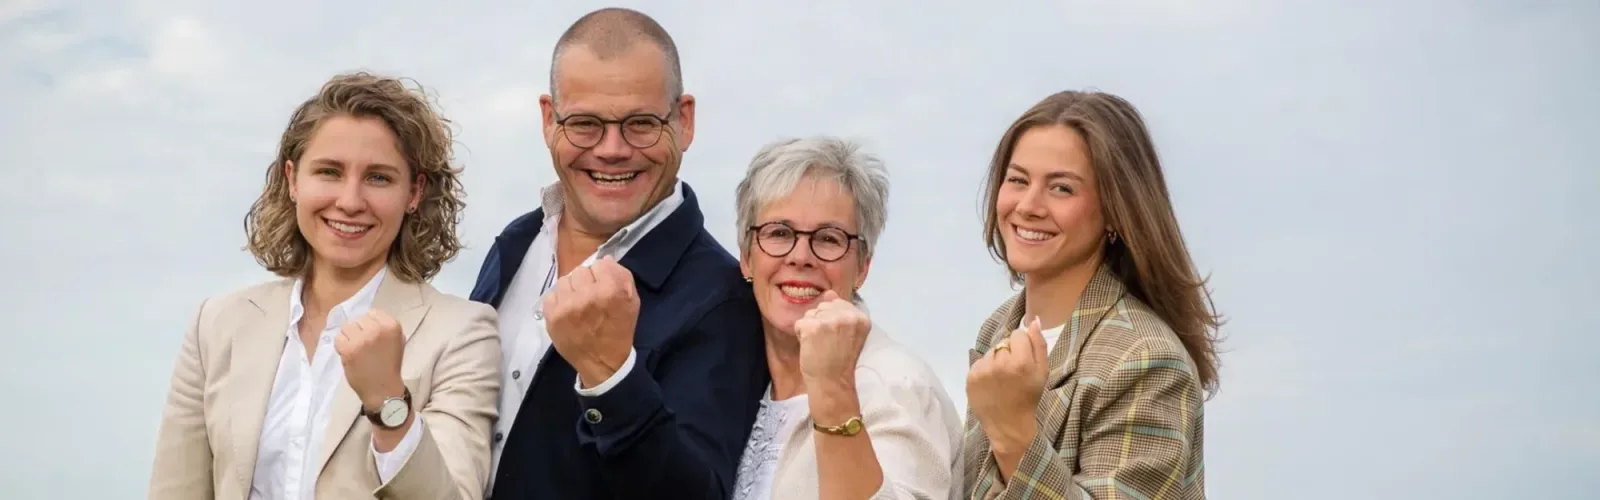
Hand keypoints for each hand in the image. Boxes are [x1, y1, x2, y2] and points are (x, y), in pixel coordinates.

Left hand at [336, 309, 406, 409]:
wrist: (383, 389)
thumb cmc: (390, 365)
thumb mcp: (397, 341)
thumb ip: (385, 327)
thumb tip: (368, 318)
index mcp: (392, 326)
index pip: (373, 313)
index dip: (370, 324)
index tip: (372, 335)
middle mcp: (377, 329)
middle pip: (359, 319)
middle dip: (359, 331)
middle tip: (364, 345)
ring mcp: (362, 339)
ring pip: (347, 327)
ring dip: (349, 337)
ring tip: (356, 349)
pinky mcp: (348, 349)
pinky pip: (338, 339)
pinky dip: (341, 346)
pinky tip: (350, 355)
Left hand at [543, 255, 638, 387]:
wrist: (602, 363)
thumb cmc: (619, 330)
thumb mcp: (632, 302)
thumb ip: (622, 276)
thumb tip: (605, 260)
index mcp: (610, 291)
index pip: (600, 264)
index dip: (604, 275)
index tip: (604, 287)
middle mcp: (586, 296)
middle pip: (581, 271)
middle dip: (587, 281)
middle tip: (591, 297)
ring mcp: (566, 306)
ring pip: (564, 280)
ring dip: (572, 289)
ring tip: (578, 304)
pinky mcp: (551, 316)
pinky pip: (551, 294)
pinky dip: (559, 300)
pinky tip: (567, 311)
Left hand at [794, 290, 870, 388]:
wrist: (832, 383)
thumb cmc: (840, 362)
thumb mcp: (848, 334)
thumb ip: (841, 311)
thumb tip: (829, 292)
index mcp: (860, 317)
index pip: (838, 303)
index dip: (832, 320)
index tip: (837, 338)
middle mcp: (848, 316)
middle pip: (823, 307)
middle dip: (820, 322)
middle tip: (827, 343)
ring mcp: (830, 320)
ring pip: (810, 314)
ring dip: (810, 329)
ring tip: (820, 345)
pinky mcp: (813, 326)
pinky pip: (799, 323)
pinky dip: (801, 335)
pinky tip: (811, 347)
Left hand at [966, 317, 1048, 452]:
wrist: (1008, 425)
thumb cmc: (1029, 398)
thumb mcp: (1042, 372)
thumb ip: (1038, 344)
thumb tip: (1034, 320)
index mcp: (1020, 362)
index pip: (1018, 334)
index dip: (1022, 346)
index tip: (1023, 361)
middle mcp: (999, 363)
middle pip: (1003, 342)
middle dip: (1009, 353)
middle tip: (1013, 373)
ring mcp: (982, 370)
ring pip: (991, 351)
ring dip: (996, 360)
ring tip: (1001, 379)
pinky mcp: (970, 377)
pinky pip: (980, 362)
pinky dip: (985, 369)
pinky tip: (991, 383)